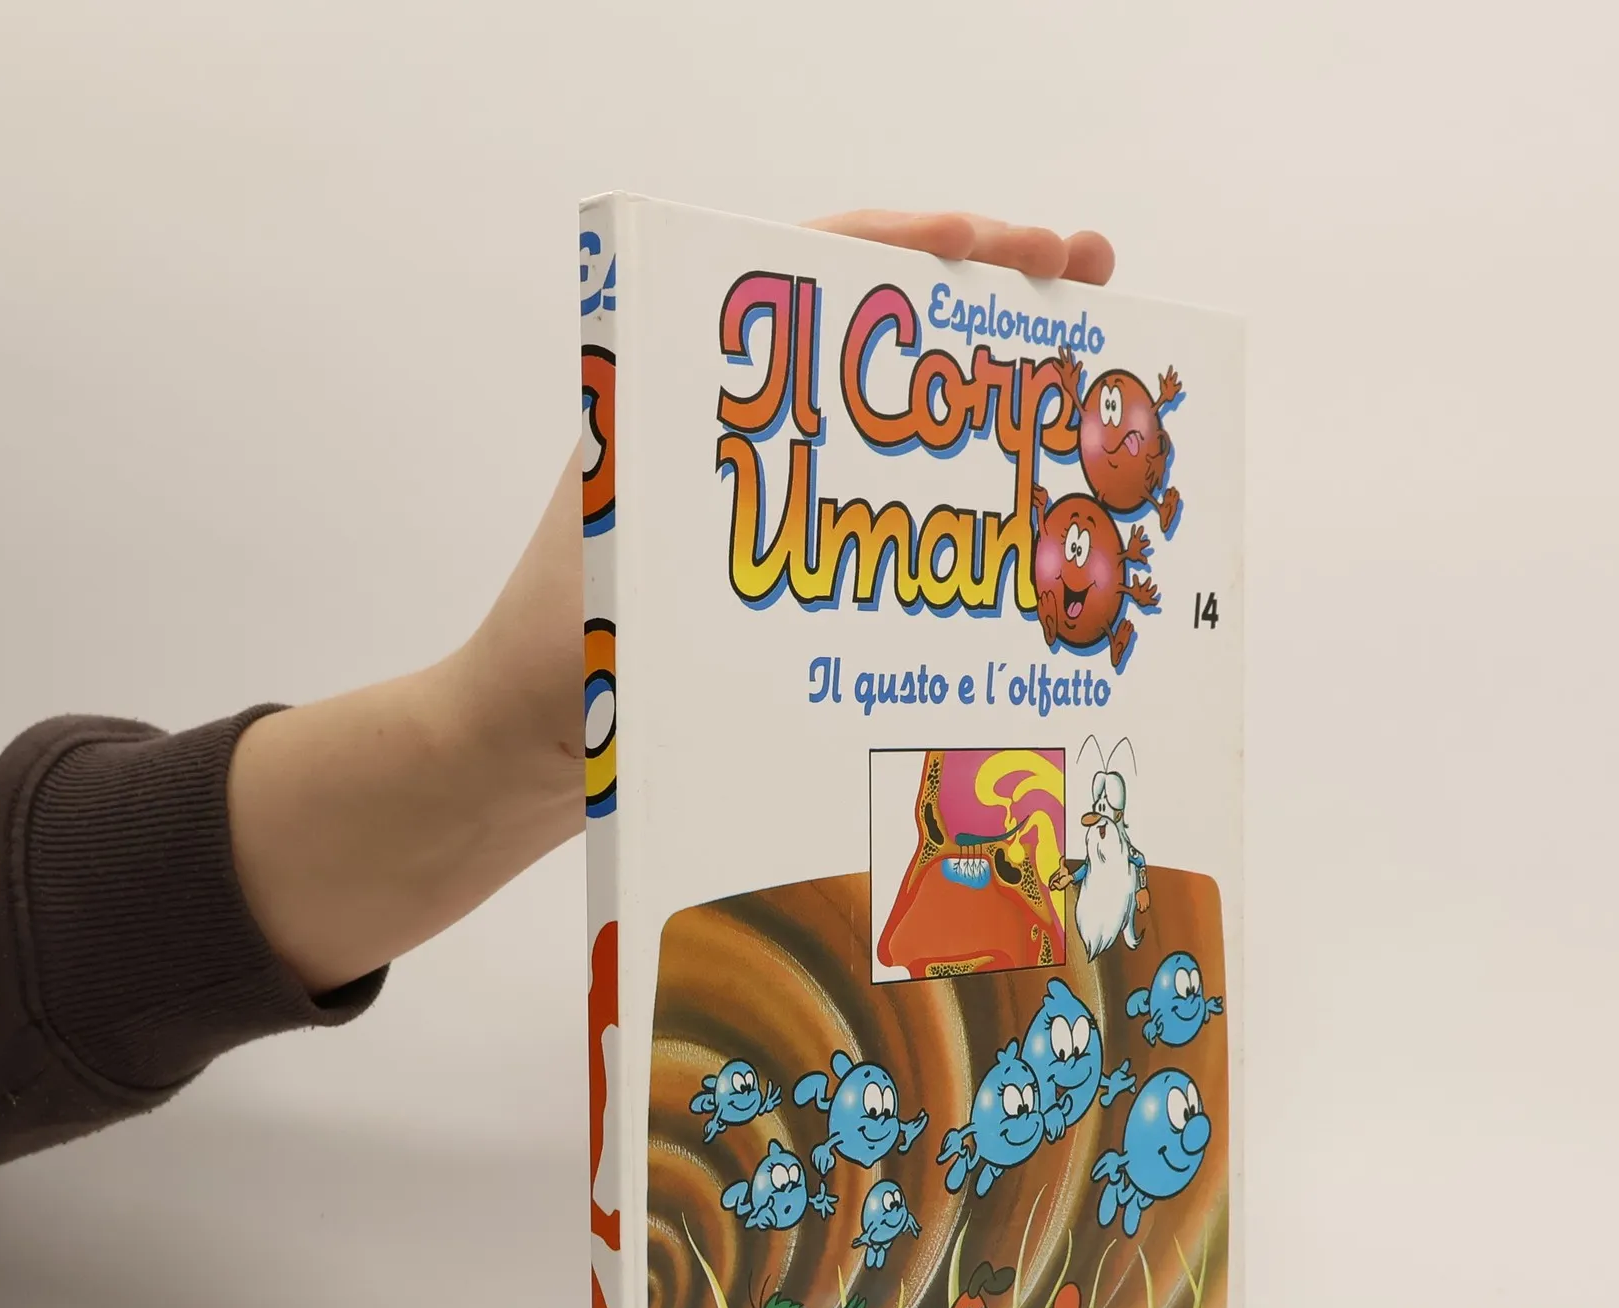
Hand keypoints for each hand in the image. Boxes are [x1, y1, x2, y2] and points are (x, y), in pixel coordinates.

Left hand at [229, 209, 1112, 995]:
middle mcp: (733, 420)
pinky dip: (956, 489)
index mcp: (683, 382)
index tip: (1022, 251)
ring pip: (892, 413)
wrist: (519, 751)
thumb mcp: (631, 572)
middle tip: (1099, 279)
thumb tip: (850, 502)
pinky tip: (1025, 507)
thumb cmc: (558, 667)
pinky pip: (885, 501)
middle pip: (880, 325)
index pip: (822, 270)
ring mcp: (764, 488)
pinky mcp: (780, 555)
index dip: (930, 246)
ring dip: (987, 393)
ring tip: (1092, 377)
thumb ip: (715, 525)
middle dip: (991, 289)